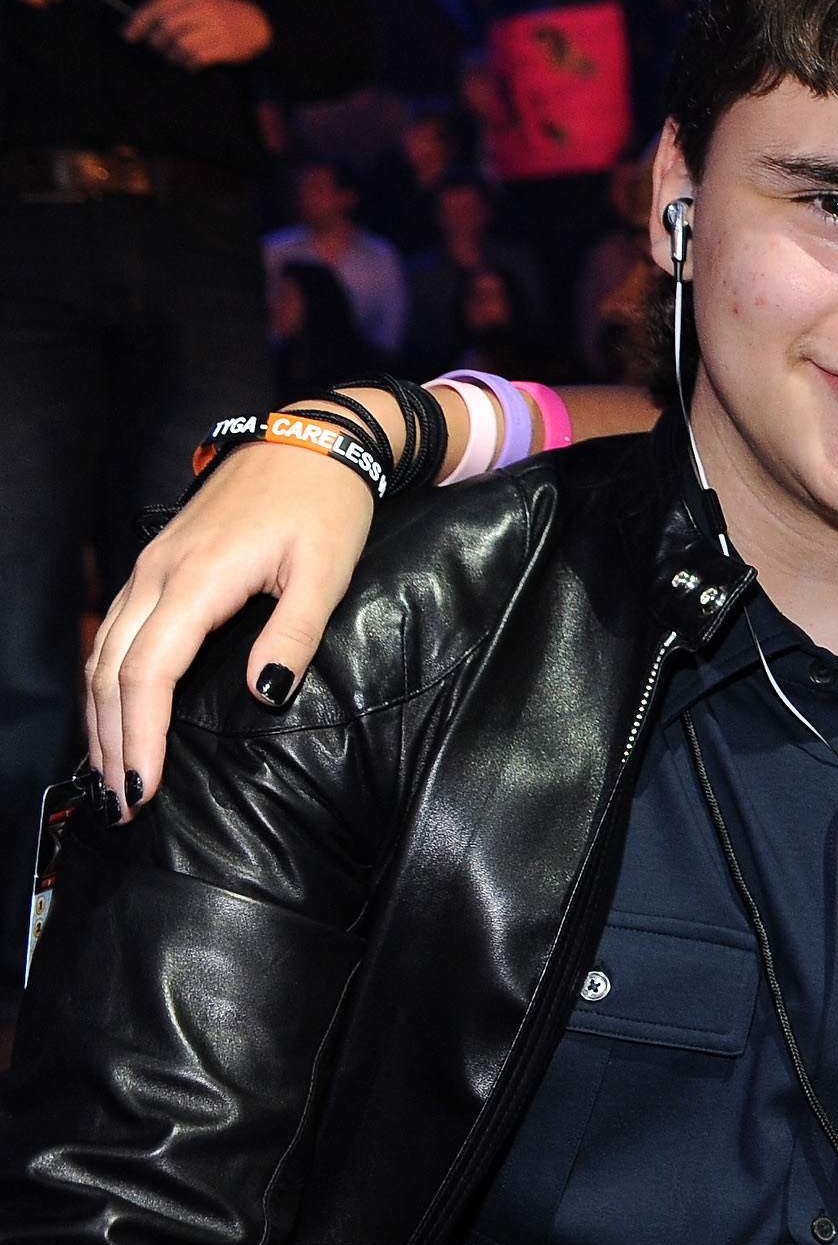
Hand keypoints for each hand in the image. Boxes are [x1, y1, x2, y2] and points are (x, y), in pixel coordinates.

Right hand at [86, 410, 389, 817]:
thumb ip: (294, 635)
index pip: (148, 674)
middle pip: (114, 672)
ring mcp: (152, 567)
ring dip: (104, 716)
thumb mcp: (325, 573)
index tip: (144, 787)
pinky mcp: (159, 564)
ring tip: (114, 773)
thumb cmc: (326, 507)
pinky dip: (109, 680)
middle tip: (125, 802)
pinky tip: (117, 712)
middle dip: (114, 741)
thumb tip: (263, 693)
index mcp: (197, 580)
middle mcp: (159, 574)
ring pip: (107, 652)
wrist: (313, 443)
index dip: (142, 735)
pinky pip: (118, 631)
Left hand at [122, 0, 271, 69]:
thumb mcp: (198, 0)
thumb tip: (141, 24)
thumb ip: (172, 7)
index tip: (127, 35)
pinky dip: (189, 64)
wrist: (259, 24)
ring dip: (172, 56)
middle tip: (156, 48)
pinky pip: (198, 58)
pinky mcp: (227, 46)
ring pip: (181, 45)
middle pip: (166, 26)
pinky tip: (190, 64)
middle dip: (155, 41)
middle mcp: (205, 8)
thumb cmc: (221, 13)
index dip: (138, 22)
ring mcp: (218, 27)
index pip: (157, 6)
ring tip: (174, 58)